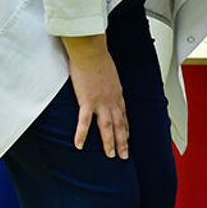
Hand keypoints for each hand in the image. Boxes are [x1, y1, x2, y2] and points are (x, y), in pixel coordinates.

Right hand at [61, 35, 128, 158]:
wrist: (91, 52)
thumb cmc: (98, 58)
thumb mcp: (109, 73)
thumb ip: (108, 83)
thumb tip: (105, 86)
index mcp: (117, 94)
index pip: (124, 115)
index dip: (126, 128)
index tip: (127, 137)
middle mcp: (112, 100)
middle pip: (120, 125)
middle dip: (123, 142)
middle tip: (124, 155)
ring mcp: (101, 102)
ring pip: (108, 127)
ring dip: (110, 143)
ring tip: (110, 156)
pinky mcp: (87, 101)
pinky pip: (84, 122)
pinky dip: (82, 135)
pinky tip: (79, 145)